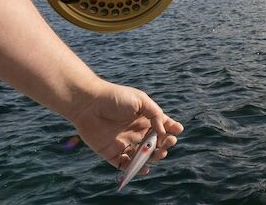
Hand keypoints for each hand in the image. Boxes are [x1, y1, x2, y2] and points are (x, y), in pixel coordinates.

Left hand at [68, 80, 183, 173]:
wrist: (88, 103)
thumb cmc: (115, 97)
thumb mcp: (140, 100)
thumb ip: (155, 114)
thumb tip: (164, 131)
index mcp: (143, 118)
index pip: (161, 126)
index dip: (171, 129)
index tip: (178, 131)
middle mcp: (135, 131)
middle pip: (154, 143)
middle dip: (165, 144)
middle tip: (167, 143)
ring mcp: (124, 142)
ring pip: (142, 156)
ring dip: (153, 157)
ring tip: (158, 153)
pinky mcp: (111, 152)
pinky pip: (125, 165)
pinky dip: (135, 169)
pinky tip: (144, 168)